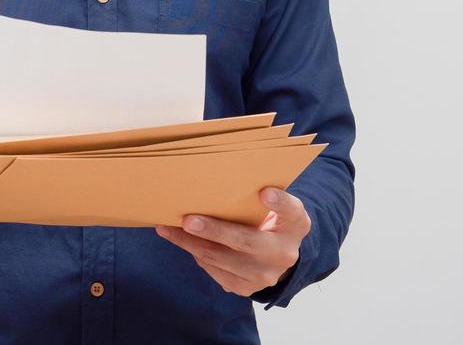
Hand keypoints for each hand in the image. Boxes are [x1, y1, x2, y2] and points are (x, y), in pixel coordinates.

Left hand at [154, 186, 310, 295]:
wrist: (275, 253)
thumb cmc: (268, 217)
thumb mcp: (274, 202)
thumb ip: (259, 190)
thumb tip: (220, 174)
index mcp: (296, 224)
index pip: (291, 211)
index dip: (279, 202)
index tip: (264, 192)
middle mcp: (284, 253)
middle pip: (245, 242)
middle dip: (213, 231)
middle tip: (187, 220)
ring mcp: (265, 275)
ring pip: (220, 259)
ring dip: (189, 243)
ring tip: (166, 228)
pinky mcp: (246, 288)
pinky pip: (214, 270)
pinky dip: (194, 253)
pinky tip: (180, 240)